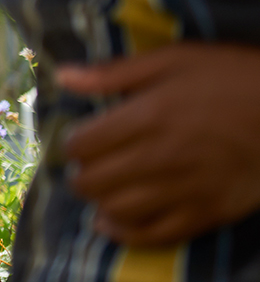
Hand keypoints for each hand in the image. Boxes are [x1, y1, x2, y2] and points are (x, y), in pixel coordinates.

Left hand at [60, 42, 259, 245]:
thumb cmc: (231, 77)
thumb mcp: (173, 60)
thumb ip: (114, 73)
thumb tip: (63, 76)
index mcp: (147, 117)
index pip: (83, 144)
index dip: (72, 144)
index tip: (78, 140)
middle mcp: (161, 157)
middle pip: (94, 181)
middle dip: (80, 174)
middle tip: (86, 166)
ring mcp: (186, 189)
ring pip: (118, 209)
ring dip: (98, 201)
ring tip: (99, 189)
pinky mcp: (209, 211)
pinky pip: (156, 234)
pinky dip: (126, 233)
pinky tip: (111, 223)